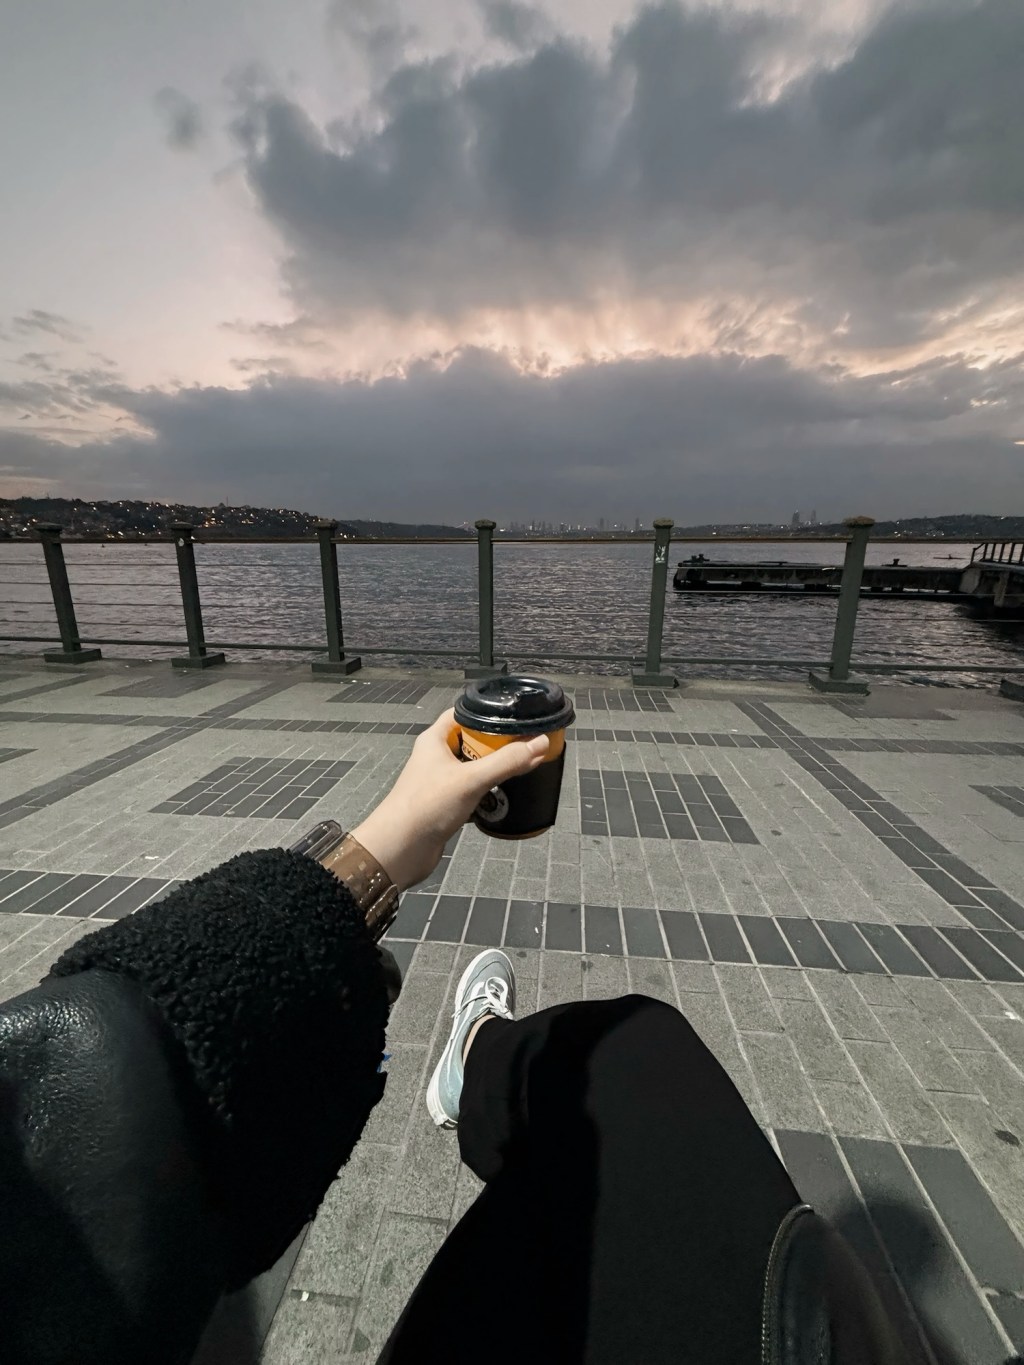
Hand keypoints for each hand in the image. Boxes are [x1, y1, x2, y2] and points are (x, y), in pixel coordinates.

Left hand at [351, 707, 549, 890]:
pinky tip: (509, 793)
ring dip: (496, 769)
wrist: (400, 849)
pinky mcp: (446, 804)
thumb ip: (507, 761)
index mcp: (435, 739)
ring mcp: (441, 781)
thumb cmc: (429, 805)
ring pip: (474, 767)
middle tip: (529, 743)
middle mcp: (437, 756)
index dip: (489, 712)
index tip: (517, 715)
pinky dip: (489, 791)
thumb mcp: (471, 779)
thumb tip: (541, 742)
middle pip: (473, 740)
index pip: (464, 713)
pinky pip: (473, 790)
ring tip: (525, 766)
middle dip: (499, 743)